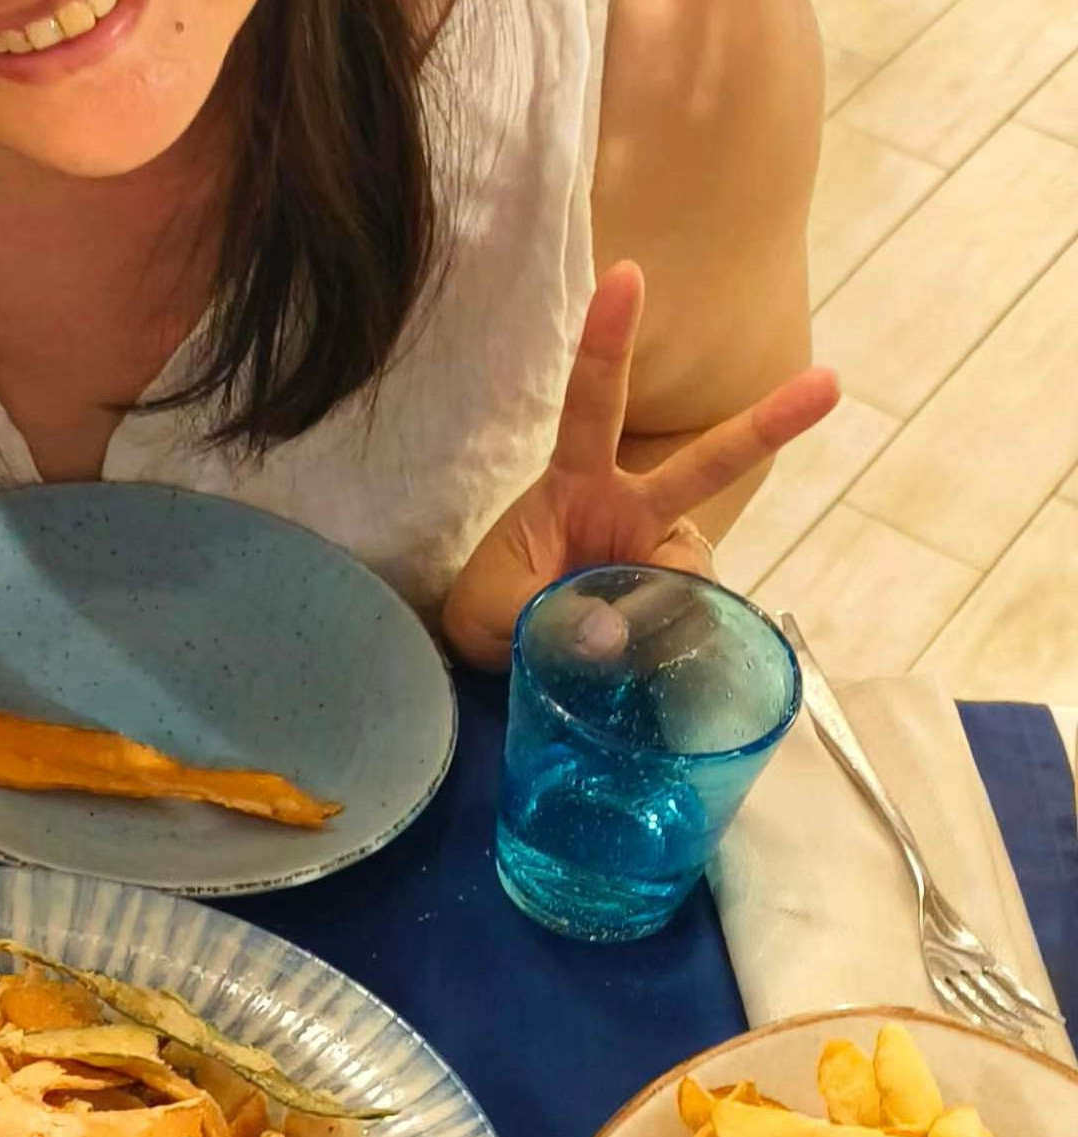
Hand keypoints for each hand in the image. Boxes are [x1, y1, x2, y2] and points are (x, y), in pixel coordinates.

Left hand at [441, 261, 838, 672]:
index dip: (609, 342)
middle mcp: (633, 510)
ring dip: (669, 611)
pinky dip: (677, 652)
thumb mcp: (492, 613)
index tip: (626, 274)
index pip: (594, 404)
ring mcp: (661, 560)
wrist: (504, 663)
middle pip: (707, 463)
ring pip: (696, 573)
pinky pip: (696, 627)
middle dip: (768, 423)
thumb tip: (614, 631)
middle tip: (830, 383)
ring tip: (619, 651)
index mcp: (578, 484)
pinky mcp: (676, 611)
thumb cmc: (496, 611)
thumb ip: (538, 617)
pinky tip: (651, 674)